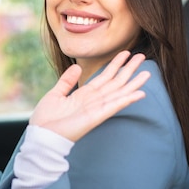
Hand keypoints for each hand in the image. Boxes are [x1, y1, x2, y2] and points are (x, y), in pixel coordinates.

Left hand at [30, 51, 150, 141]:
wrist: (41, 135)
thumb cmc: (46, 119)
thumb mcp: (56, 94)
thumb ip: (67, 81)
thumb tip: (77, 67)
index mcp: (84, 94)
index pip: (104, 76)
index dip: (115, 64)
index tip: (126, 53)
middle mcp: (93, 100)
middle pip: (115, 82)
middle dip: (128, 70)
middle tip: (142, 57)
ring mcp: (96, 109)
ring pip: (118, 93)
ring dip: (133, 84)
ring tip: (147, 73)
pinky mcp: (95, 117)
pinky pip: (114, 106)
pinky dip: (126, 100)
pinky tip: (139, 94)